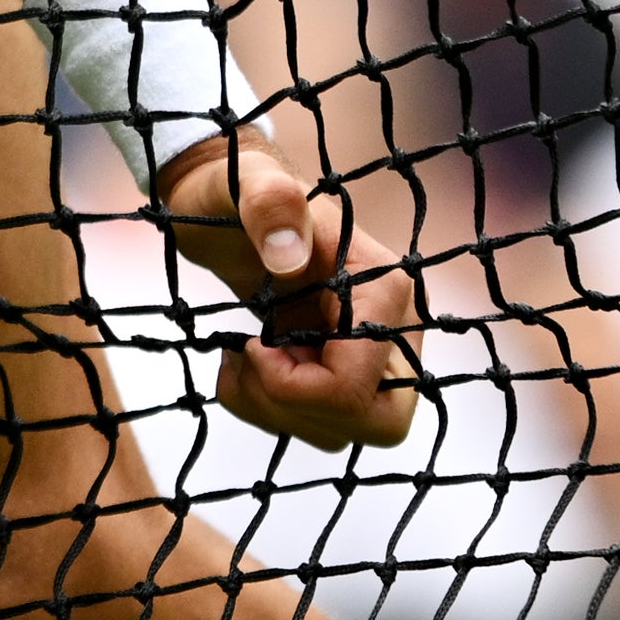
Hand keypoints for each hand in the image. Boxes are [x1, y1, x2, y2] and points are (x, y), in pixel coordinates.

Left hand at [152, 128, 421, 451]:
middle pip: (383, 423)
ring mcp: (373, 354)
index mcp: (385, 286)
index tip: (251, 344)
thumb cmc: (234, 192)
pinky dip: (271, 410)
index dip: (294, 385)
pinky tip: (243, 365)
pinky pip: (323, 425)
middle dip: (303, 411)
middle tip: (254, 366)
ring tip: (239, 357)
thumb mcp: (243, 187)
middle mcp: (394, 326)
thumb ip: (269, 204)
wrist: (225, 204)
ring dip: (277, 410)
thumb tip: (289, 254)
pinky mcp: (344, 369)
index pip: (358, 382)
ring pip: (347, 432)